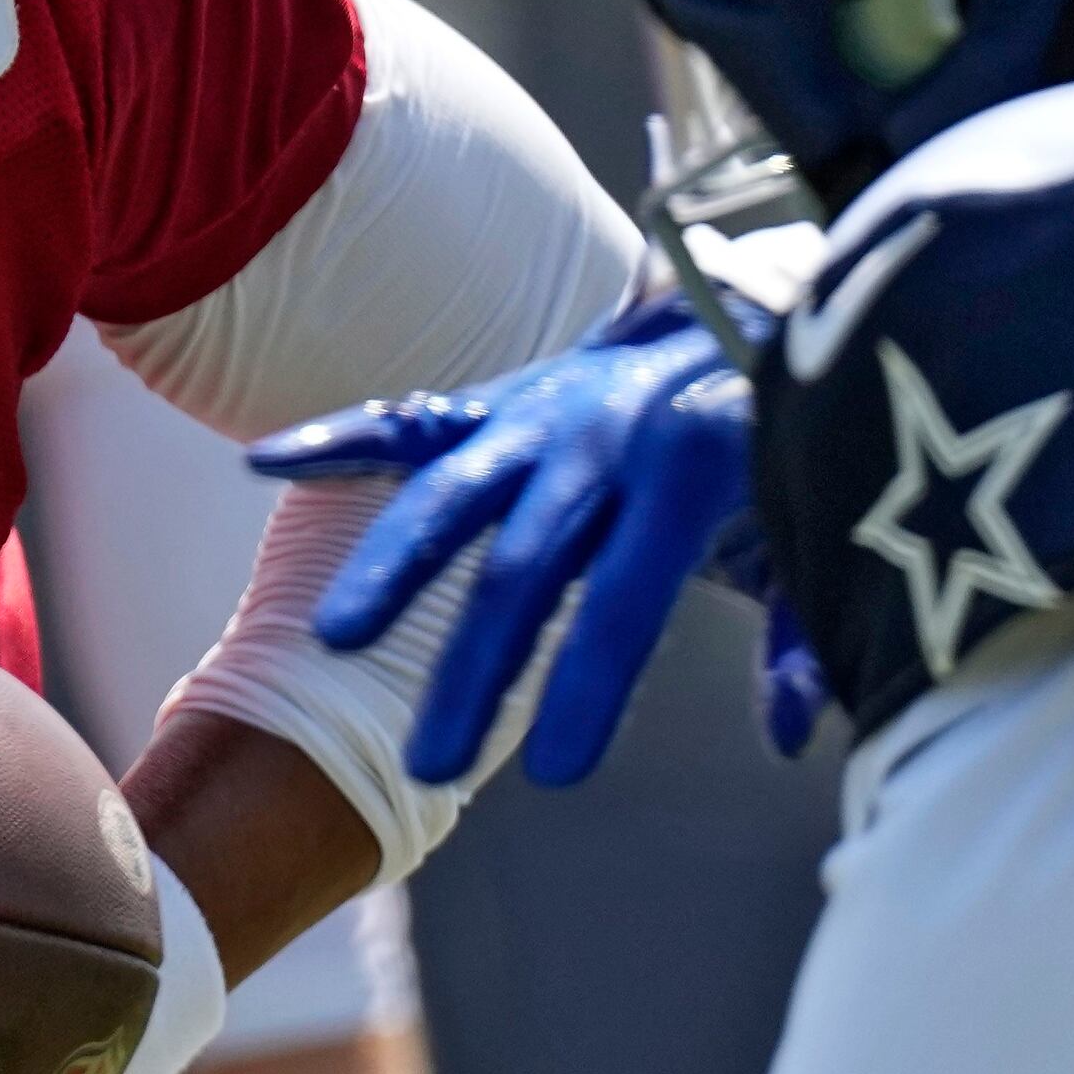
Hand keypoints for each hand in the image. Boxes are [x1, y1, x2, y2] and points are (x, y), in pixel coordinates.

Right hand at [253, 300, 756, 788]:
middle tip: (432, 766)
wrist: (748, 302)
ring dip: (393, 566)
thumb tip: (795, 739)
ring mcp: (541, 414)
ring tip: (335, 638)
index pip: (630, 596)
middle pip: (525, 566)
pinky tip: (266, 462)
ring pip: (453, 492)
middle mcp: (603, 438)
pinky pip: (411, 418)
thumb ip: (800, 635)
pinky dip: (340, 437)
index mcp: (693, 468)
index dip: (591, 683)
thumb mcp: (806, 531)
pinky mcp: (501, 399)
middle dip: (476, 669)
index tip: (557, 771)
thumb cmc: (777, 440)